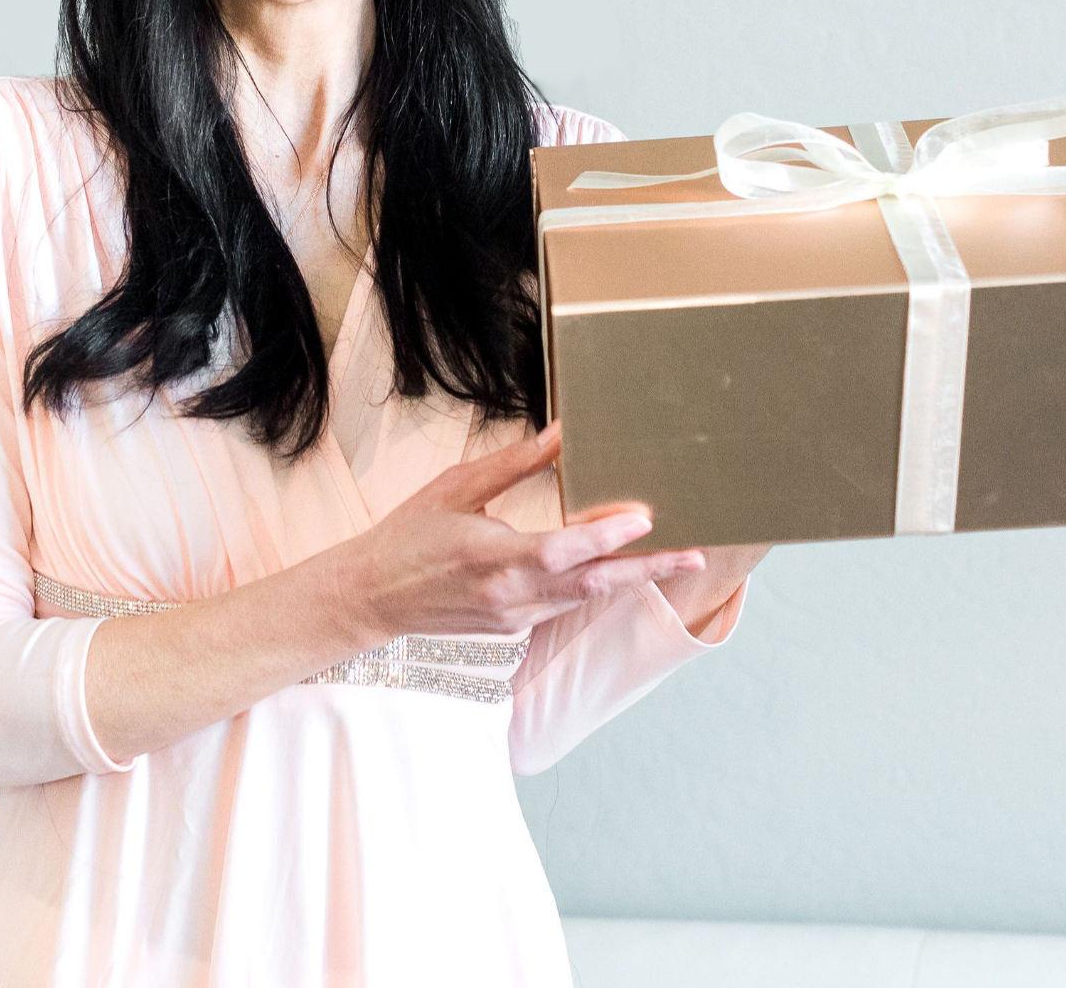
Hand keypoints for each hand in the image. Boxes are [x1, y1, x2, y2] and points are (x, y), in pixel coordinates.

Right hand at [327, 420, 707, 638]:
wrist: (370, 598)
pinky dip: (593, 586)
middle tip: (695, 556)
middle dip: (647, 570)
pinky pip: (562, 605)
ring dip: (628, 578)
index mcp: (490, 557)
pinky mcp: (512, 629)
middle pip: (590, 585)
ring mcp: (512, 619)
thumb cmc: (408, 535)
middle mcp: (507, 596)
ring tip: (675, 559)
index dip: (604, 538)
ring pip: (583, 598)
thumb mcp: (455, 488)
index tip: (642, 520)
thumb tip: (561, 435)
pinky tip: (617, 568)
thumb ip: (513, 465)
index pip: (560, 550)